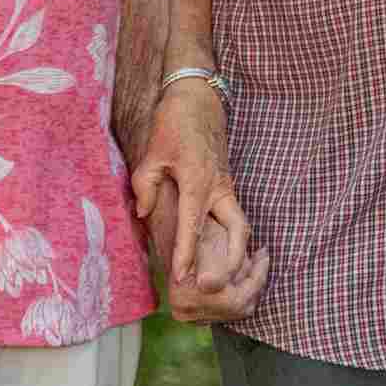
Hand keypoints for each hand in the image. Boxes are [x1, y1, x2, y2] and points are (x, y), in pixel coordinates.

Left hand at [128, 83, 266, 323]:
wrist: (198, 99)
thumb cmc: (174, 123)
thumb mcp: (152, 153)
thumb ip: (146, 186)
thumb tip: (144, 213)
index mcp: (199, 182)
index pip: (193, 226)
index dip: (186, 254)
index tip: (181, 278)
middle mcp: (219, 188)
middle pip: (237, 232)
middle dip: (231, 262)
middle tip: (214, 286)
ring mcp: (226, 187)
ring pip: (242, 226)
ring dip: (238, 253)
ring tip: (226, 278)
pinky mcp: (227, 185)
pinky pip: (235, 217)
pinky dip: (234, 239)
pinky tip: (225, 255)